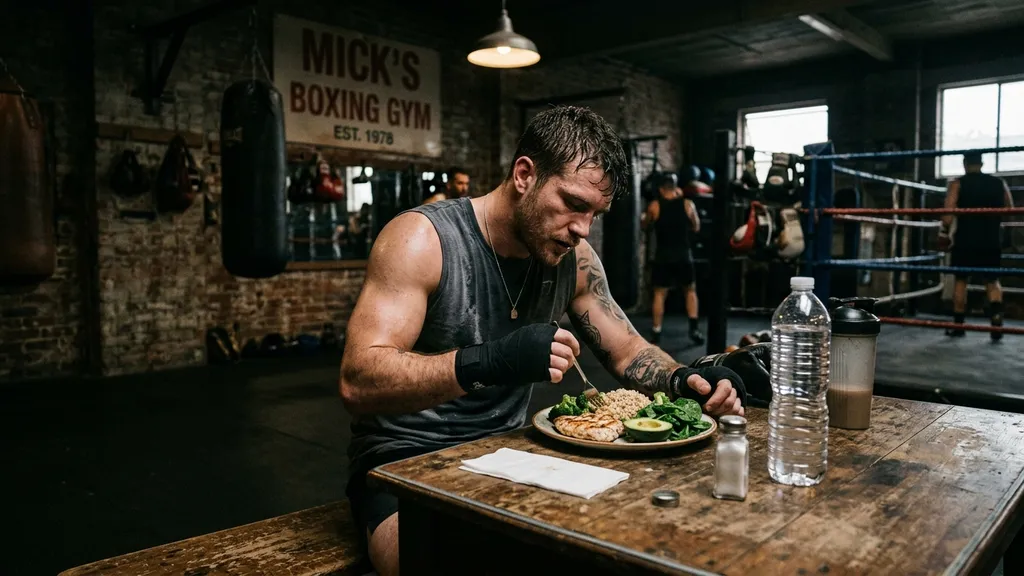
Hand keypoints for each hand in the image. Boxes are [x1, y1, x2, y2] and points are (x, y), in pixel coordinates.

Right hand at [454, 323, 578, 391]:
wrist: (496, 360)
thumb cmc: (512, 346)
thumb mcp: (529, 333)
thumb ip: (545, 335)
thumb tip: (563, 342)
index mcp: (543, 332)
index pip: (567, 337)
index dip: (575, 345)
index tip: (576, 351)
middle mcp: (545, 344)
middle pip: (568, 352)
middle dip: (570, 359)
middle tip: (566, 363)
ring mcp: (542, 358)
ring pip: (564, 364)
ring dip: (563, 368)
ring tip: (557, 369)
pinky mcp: (539, 371)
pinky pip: (557, 375)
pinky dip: (557, 377)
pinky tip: (551, 376)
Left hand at [670, 363, 746, 416]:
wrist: (699, 387)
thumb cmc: (696, 383)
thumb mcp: (693, 379)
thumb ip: (697, 382)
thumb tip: (706, 390)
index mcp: (723, 380)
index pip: (725, 389)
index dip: (716, 400)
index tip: (706, 407)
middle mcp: (732, 388)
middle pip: (730, 401)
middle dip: (718, 409)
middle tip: (707, 411)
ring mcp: (736, 398)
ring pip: (736, 409)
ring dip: (723, 415)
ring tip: (712, 414)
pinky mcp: (736, 406)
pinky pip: (739, 414)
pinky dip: (730, 418)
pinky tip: (720, 417)